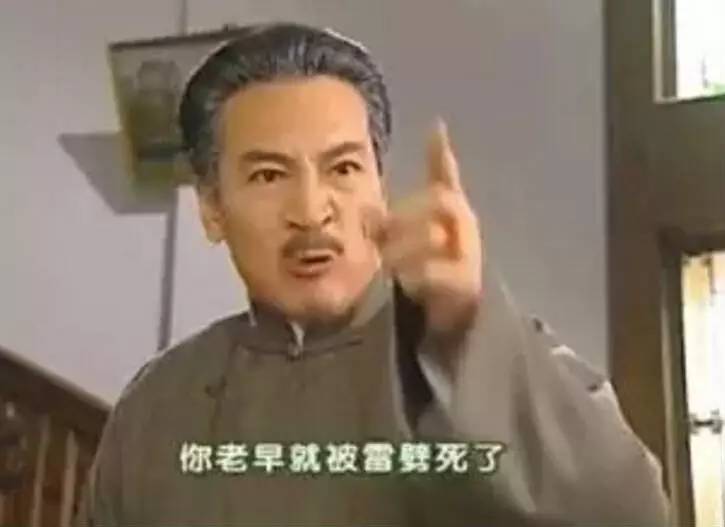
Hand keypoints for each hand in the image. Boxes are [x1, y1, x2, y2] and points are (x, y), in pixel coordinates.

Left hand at [370, 119, 483, 334]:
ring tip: (384, 262)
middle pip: (442, 201)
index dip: (442, 154)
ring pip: (437, 235)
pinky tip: (404, 283)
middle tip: (380, 231)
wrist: (453, 320)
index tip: (436, 127)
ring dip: (405, 246)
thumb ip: (392, 226)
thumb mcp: (410, 247)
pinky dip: (417, 275)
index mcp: (453, 215)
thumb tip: (368, 212)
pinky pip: (438, 272)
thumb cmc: (430, 276)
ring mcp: (469, 255)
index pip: (448, 177)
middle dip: (407, 213)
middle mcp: (466, 229)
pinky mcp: (466, 285)